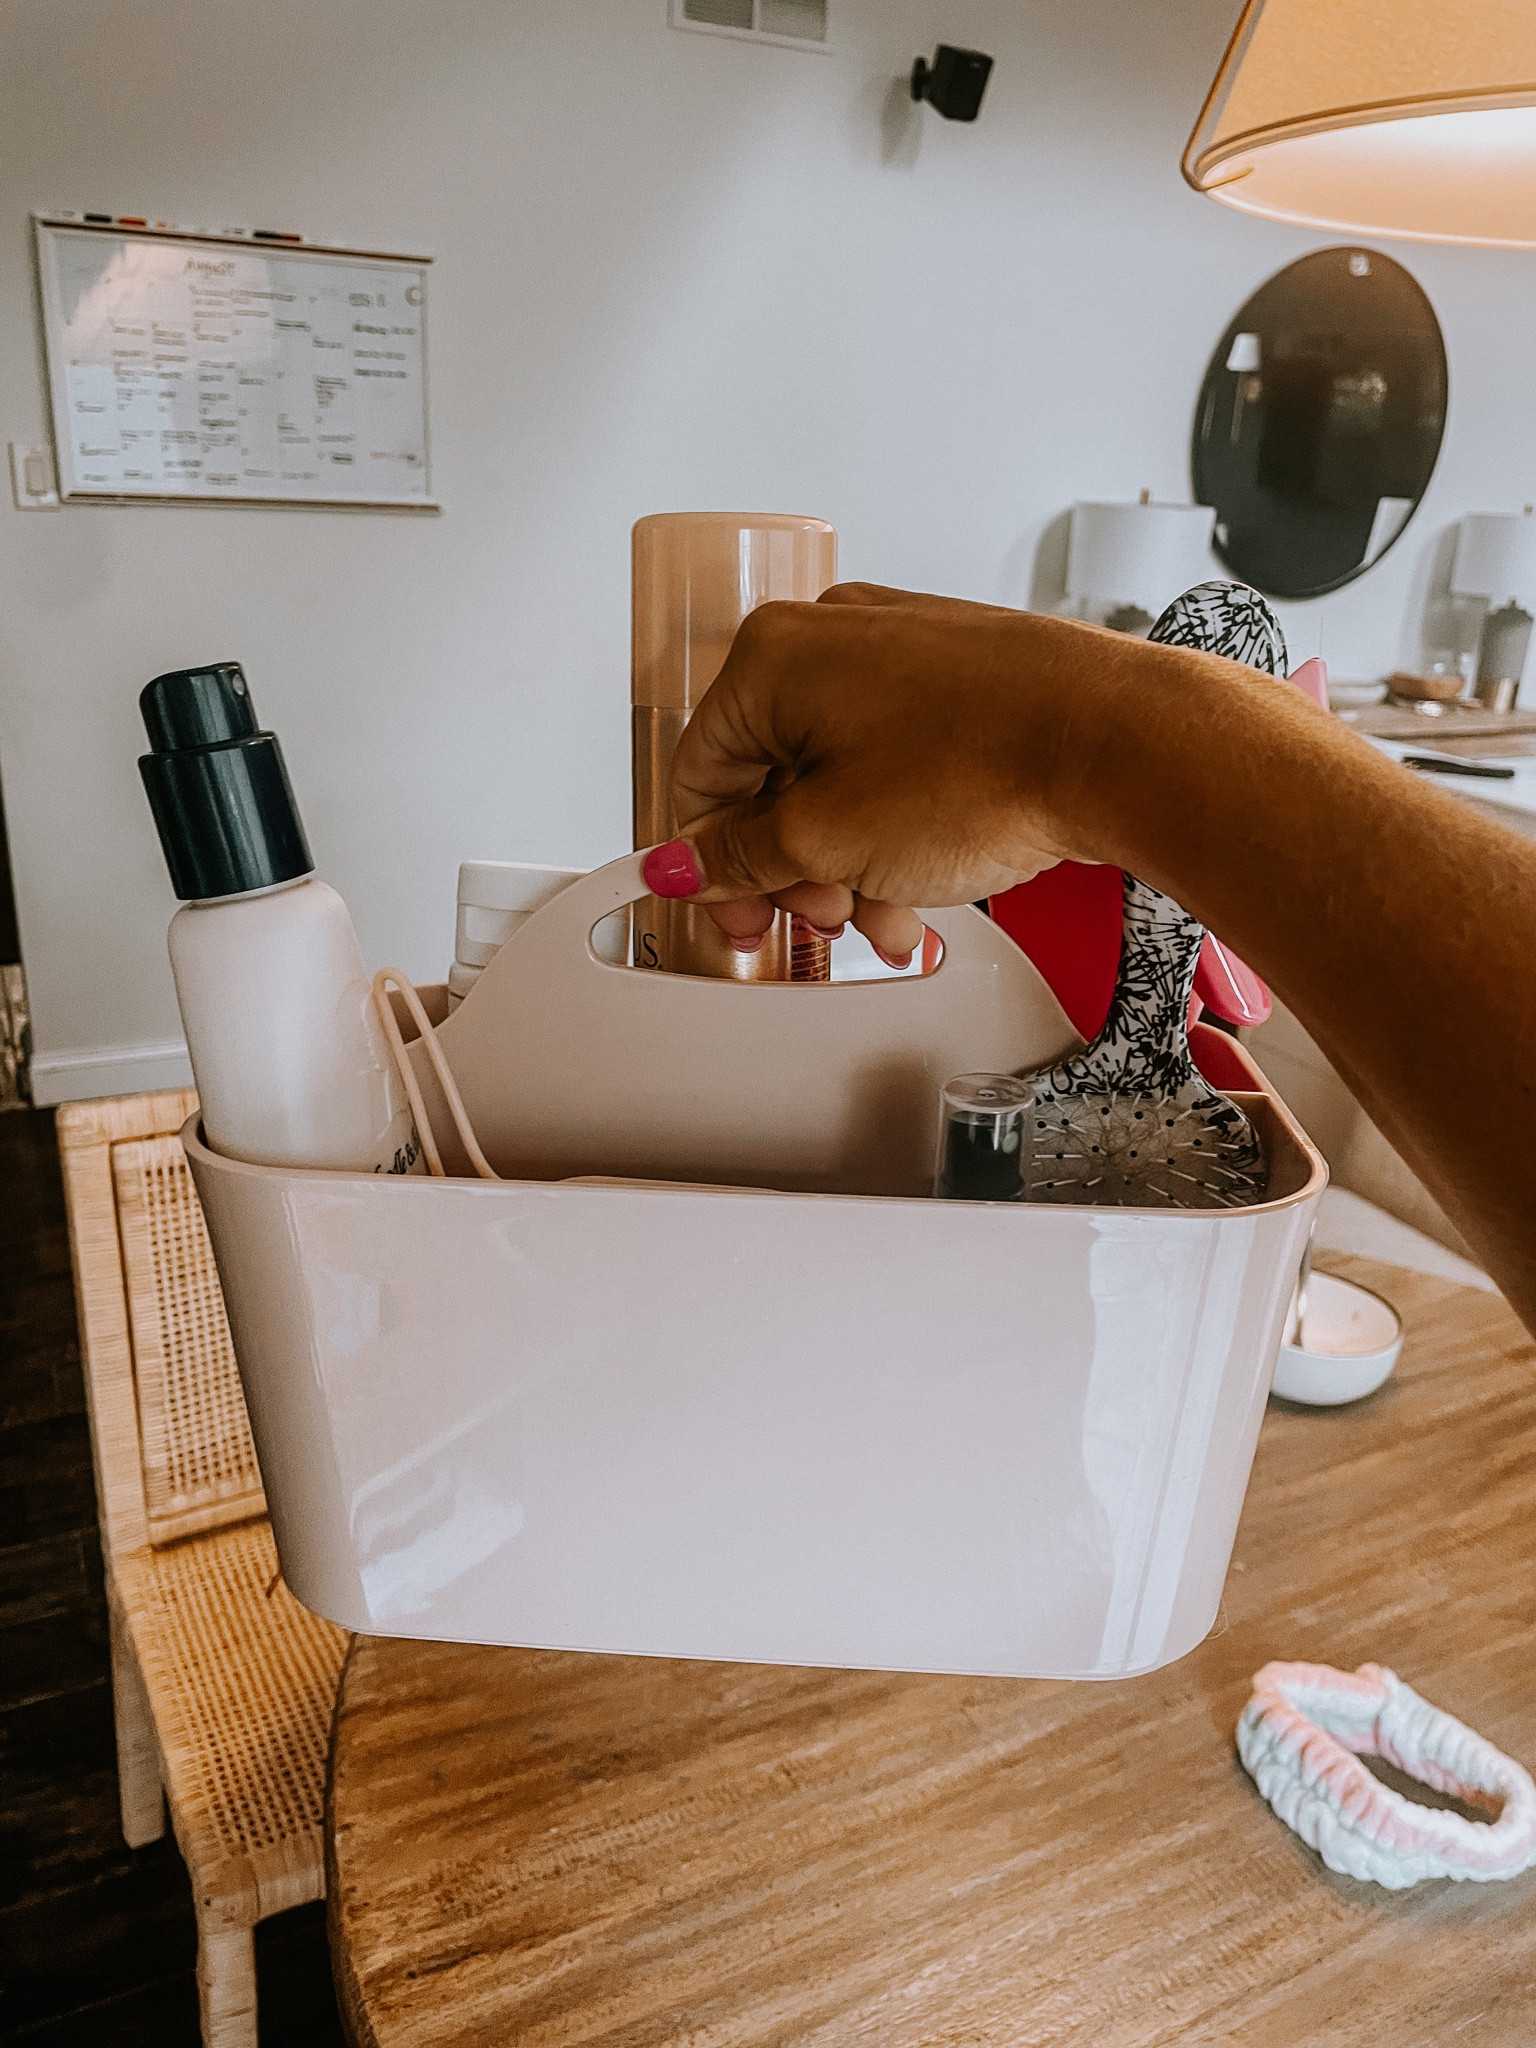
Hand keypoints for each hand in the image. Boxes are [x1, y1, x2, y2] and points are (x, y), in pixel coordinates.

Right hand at [648, 583, 1125, 961]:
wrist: (1116, 741)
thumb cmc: (984, 766)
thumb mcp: (828, 840)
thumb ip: (740, 856)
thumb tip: (682, 864)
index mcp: (773, 657)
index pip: (701, 776)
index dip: (712, 865)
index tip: (742, 918)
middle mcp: (832, 636)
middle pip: (772, 779)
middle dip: (796, 870)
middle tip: (826, 920)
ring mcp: (901, 650)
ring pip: (839, 778)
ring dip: (851, 863)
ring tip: (891, 917)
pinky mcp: (960, 675)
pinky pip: (897, 761)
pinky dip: (898, 827)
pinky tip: (927, 884)